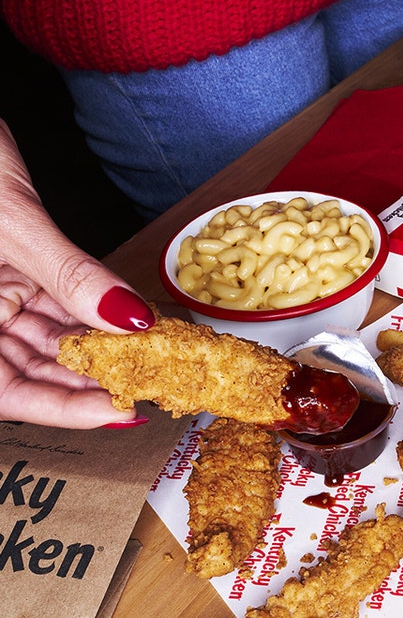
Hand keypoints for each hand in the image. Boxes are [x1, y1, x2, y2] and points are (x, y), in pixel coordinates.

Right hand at [0, 119, 154, 428]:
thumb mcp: (15, 223)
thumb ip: (72, 276)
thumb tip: (130, 320)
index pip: (8, 393)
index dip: (62, 410)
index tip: (121, 412)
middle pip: (32, 372)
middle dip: (93, 383)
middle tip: (154, 384)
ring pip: (48, 343)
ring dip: (100, 352)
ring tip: (155, 358)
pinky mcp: (12, 270)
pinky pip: (55, 306)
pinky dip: (93, 315)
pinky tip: (133, 323)